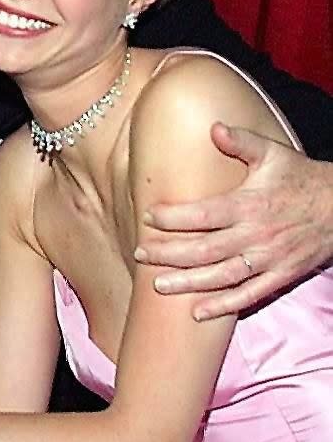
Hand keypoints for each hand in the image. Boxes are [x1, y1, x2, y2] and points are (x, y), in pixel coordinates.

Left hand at [135, 123, 332, 318]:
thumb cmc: (301, 178)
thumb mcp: (273, 154)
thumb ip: (242, 142)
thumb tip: (213, 128)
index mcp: (249, 204)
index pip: (203, 214)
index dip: (174, 217)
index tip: (149, 216)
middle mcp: (256, 235)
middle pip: (204, 249)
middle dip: (169, 254)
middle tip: (140, 254)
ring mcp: (268, 259)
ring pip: (221, 276)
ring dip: (188, 282)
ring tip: (158, 285)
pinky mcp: (280, 277)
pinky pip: (248, 296)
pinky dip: (222, 306)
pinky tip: (197, 312)